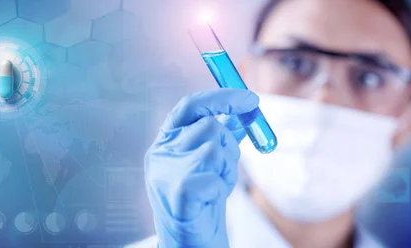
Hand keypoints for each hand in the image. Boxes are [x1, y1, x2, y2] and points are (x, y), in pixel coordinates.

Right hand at [145, 88, 258, 247]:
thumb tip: (242, 112)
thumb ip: (220, 137)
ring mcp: (166, 172)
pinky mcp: (178, 193)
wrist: (190, 240)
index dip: (221, 98)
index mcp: (165, 141)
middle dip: (230, 147)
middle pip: (210, 126)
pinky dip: (221, 188)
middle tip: (225, 169)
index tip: (250, 99)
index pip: (190, 105)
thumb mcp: (210, 163)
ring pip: (216, 149)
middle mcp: (160, 152)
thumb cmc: (201, 200)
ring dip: (227, 169)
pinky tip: (210, 200)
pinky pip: (216, 177)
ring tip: (216, 187)